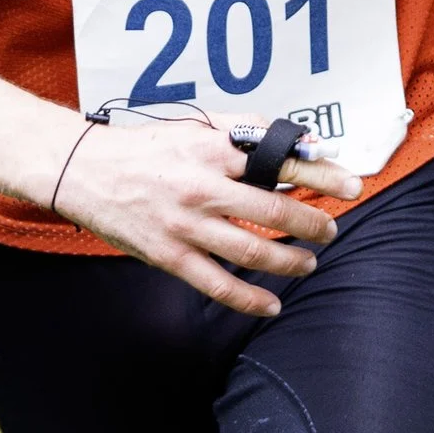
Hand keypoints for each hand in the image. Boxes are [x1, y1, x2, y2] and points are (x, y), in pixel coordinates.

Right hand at [59, 120, 362, 314]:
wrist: (83, 170)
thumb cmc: (144, 148)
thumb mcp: (195, 128)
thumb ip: (245, 131)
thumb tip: (298, 140)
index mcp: (212, 150)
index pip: (280, 162)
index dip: (322, 175)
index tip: (351, 185)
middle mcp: (202, 188)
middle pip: (275, 210)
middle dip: (313, 223)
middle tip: (330, 229)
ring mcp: (186, 226)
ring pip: (253, 251)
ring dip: (290, 260)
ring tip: (309, 262)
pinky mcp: (169, 256)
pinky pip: (218, 284)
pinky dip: (250, 299)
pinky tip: (272, 304)